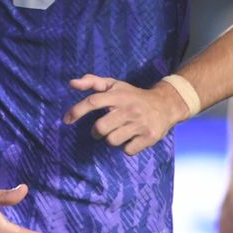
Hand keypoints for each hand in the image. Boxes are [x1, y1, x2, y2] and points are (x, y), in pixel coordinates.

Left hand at [63, 74, 189, 155]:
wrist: (166, 104)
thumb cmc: (133, 96)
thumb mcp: (115, 85)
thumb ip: (93, 82)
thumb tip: (72, 83)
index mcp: (118, 95)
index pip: (93, 102)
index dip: (77, 111)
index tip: (67, 120)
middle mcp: (129, 109)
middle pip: (100, 128)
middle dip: (96, 132)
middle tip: (101, 129)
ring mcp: (140, 124)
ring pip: (112, 141)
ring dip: (111, 139)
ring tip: (119, 131)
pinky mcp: (149, 137)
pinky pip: (127, 150)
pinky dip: (126, 147)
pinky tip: (132, 137)